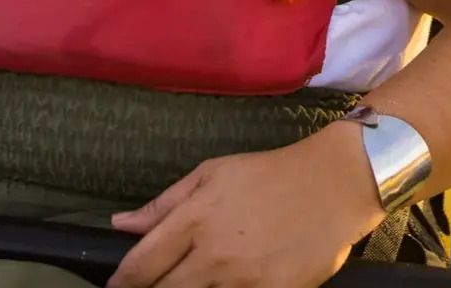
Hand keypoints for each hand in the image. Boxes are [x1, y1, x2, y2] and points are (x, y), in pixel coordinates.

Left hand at [108, 122, 383, 287]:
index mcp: (194, 220)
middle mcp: (213, 255)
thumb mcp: (213, 173)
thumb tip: (121, 225)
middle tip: (152, 286)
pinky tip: (231, 283)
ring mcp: (243, 280)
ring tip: (198, 280)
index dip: (122, 283)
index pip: (141, 265)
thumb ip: (164, 203)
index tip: (116, 287)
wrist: (334, 185)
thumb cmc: (270, 174)